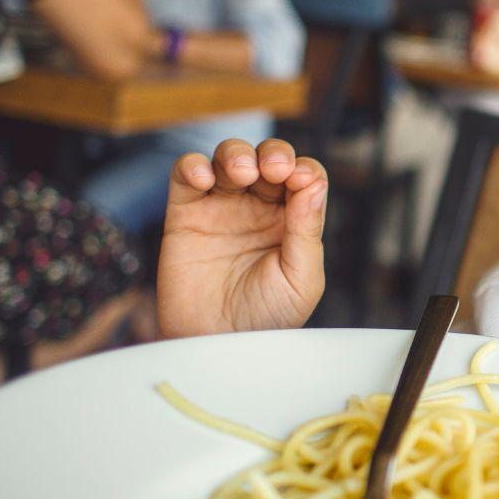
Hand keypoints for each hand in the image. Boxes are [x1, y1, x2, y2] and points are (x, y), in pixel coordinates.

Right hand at [157, 139, 327, 336]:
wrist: (217, 344)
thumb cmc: (266, 319)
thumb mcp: (300, 279)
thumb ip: (307, 231)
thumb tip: (313, 182)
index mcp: (294, 221)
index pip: (304, 177)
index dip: (303, 169)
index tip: (298, 179)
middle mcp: (260, 208)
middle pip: (269, 159)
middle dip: (273, 154)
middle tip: (272, 169)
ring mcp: (222, 207)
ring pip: (229, 158)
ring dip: (236, 154)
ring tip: (240, 172)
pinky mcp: (186, 213)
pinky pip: (187, 175)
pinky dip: (193, 166)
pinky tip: (204, 178)